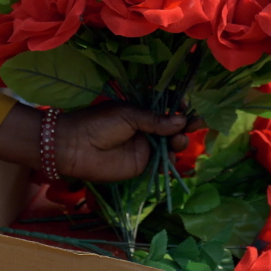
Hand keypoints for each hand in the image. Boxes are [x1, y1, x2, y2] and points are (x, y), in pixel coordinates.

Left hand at [0, 102, 199, 182]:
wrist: (75, 147)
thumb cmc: (97, 123)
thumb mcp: (128, 115)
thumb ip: (155, 120)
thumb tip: (181, 120)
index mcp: (140, 110)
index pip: (166, 107)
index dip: (179, 107)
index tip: (188, 106)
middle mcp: (146, 128)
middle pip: (173, 127)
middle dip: (186, 125)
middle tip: (195, 124)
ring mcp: (145, 147)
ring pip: (171, 145)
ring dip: (179, 142)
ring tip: (178, 141)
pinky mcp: (142, 165)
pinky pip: (162, 163)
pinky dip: (171, 160)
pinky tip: (173, 155)